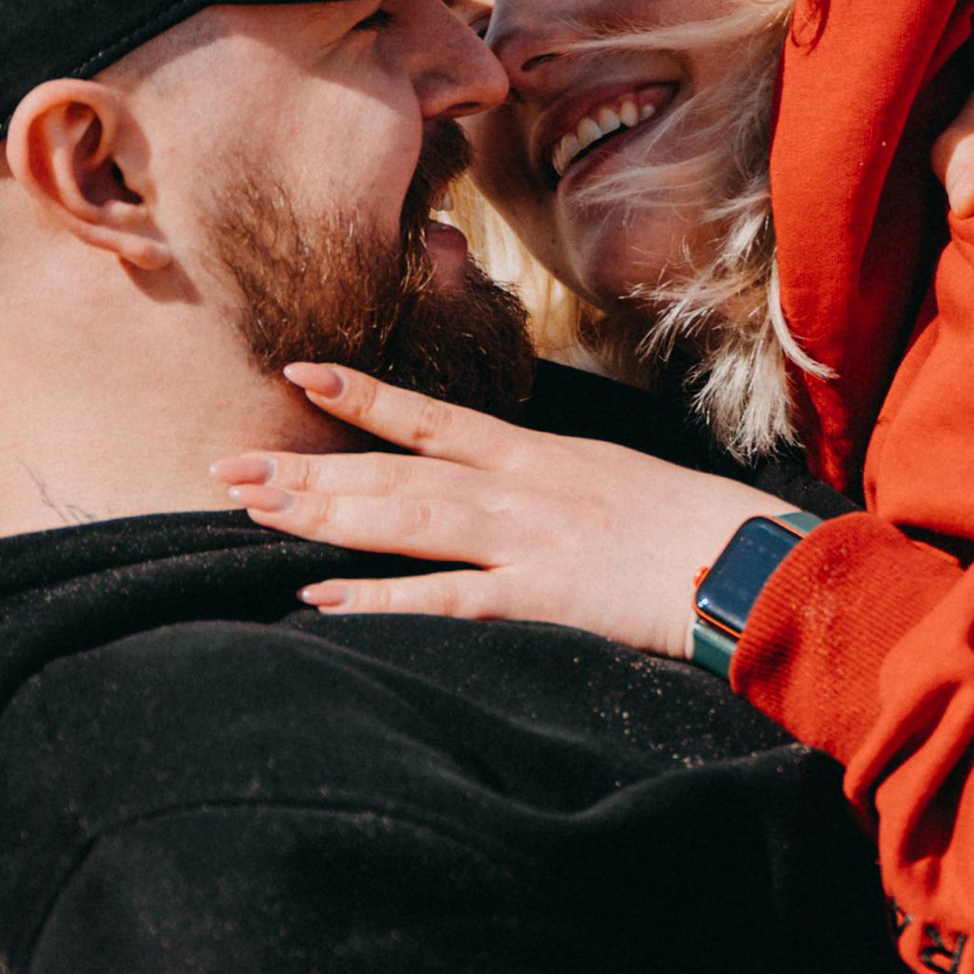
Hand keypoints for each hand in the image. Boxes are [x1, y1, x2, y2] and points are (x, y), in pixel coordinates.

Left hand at [212, 365, 773, 660]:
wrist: (748, 561)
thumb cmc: (692, 530)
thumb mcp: (614, 483)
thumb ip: (553, 484)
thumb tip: (508, 486)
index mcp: (537, 457)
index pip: (432, 417)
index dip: (362, 396)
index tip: (298, 374)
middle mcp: (518, 486)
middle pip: (394, 472)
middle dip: (305, 470)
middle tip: (225, 469)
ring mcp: (525, 539)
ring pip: (404, 520)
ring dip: (322, 516)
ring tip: (251, 512)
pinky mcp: (540, 596)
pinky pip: (445, 598)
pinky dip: (380, 598)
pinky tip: (322, 598)